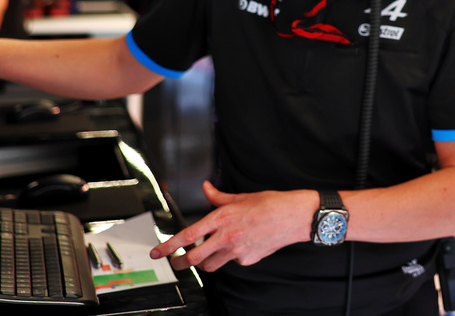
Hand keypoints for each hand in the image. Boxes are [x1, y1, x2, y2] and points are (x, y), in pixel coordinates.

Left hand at [149, 181, 316, 271]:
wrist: (296, 216)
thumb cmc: (273, 203)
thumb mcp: (243, 196)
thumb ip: (219, 197)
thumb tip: (206, 188)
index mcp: (222, 218)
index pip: (188, 236)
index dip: (168, 246)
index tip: (157, 252)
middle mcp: (227, 236)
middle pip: (193, 258)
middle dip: (180, 262)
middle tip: (176, 262)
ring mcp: (237, 250)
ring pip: (210, 265)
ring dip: (204, 262)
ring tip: (206, 255)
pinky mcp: (248, 259)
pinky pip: (232, 262)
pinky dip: (231, 257)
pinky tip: (240, 246)